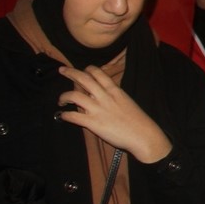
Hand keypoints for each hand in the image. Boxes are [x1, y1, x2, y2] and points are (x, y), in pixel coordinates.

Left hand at [57, 66, 171, 163]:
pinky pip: (73, 116)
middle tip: (62, 71)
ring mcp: (98, 109)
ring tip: (61, 100)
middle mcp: (105, 97)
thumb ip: (114, 96)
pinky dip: (65, 115)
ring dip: (64, 96)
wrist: (143, 134)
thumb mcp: (127, 101)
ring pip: (74, 95)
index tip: (82, 70)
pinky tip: (62, 116)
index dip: (88, 69)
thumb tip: (101, 95)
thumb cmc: (138, 120)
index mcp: (115, 90)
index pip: (98, 73)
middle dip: (70, 73)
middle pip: (84, 79)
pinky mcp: (93, 123)